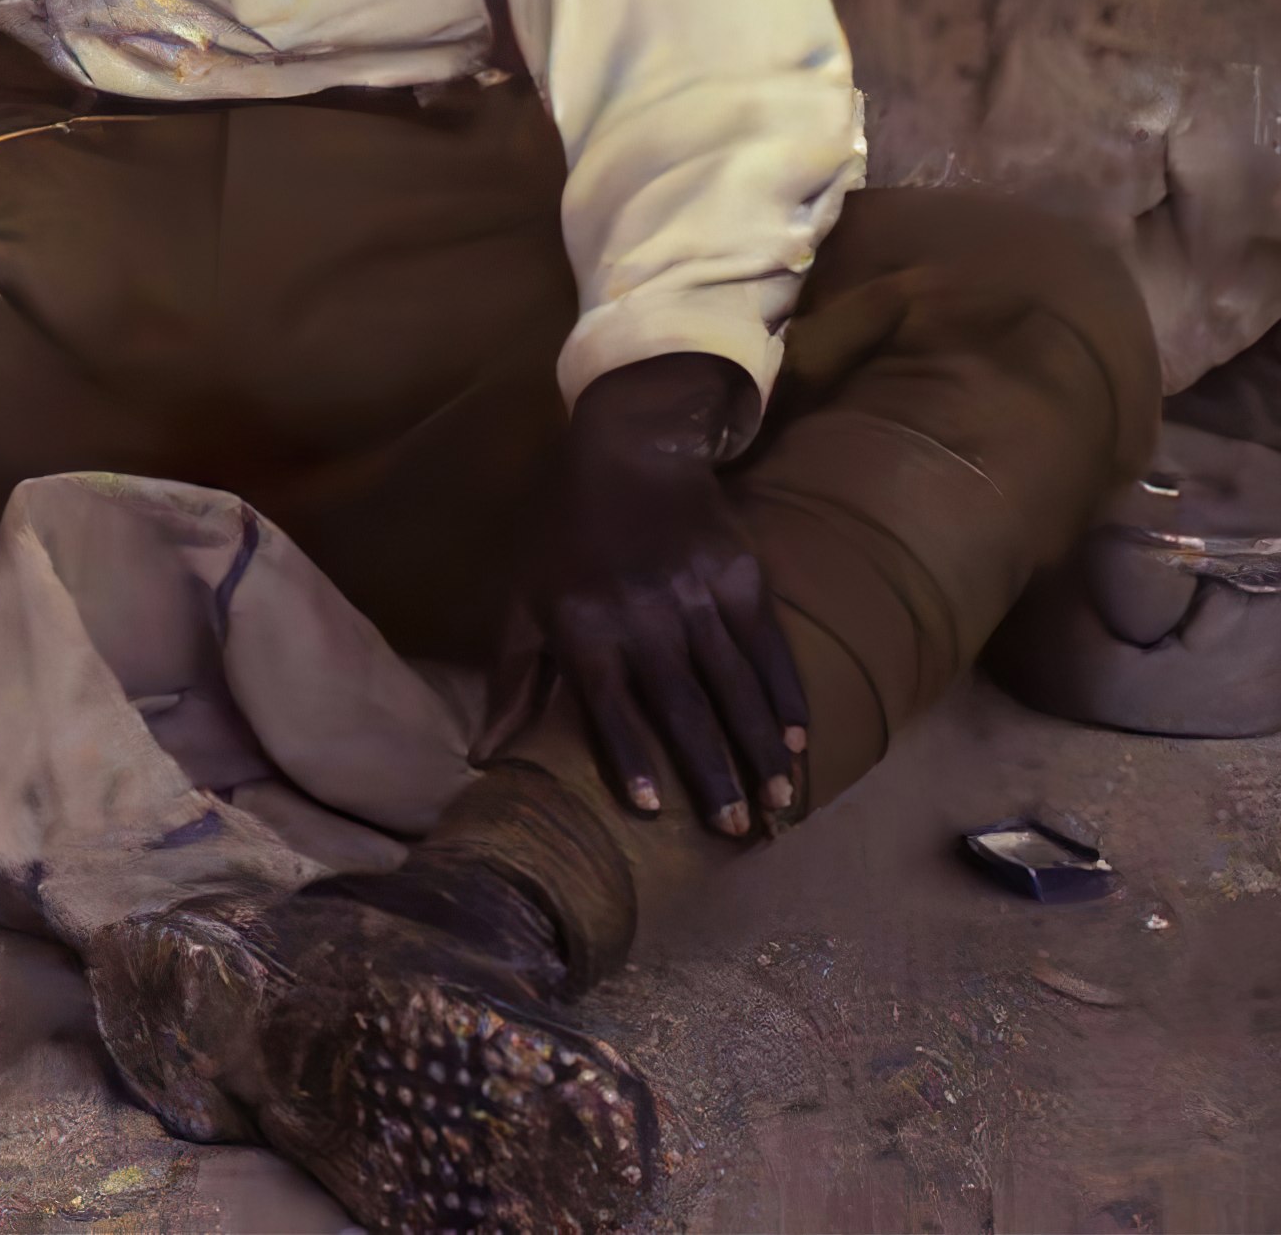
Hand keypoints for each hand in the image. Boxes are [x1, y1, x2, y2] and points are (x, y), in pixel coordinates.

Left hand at [512, 353, 807, 837]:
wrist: (631, 448)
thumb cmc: (565, 537)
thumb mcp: (525, 598)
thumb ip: (513, 681)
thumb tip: (482, 758)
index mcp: (582, 622)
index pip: (607, 702)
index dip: (629, 756)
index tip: (653, 813)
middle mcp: (641, 613)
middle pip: (681, 703)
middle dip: (712, 771)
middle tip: (737, 832)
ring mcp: (696, 594)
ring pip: (734, 685)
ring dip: (759, 748)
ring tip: (777, 804)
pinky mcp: (740, 577)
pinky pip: (768, 649)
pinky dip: (785, 697)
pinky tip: (798, 742)